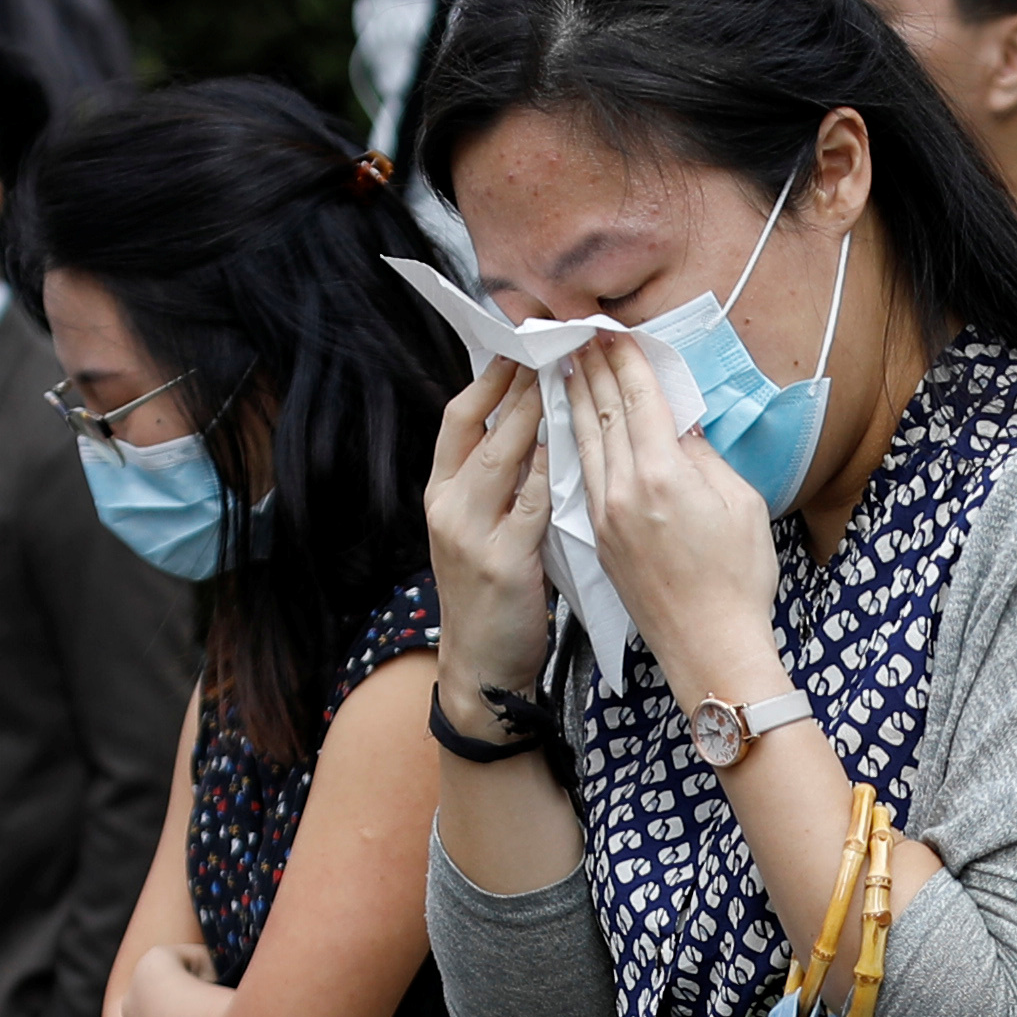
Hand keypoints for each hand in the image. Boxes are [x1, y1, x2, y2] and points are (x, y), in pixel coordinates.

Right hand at [423, 364, 555, 699]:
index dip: (488, 379)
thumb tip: (536, 430)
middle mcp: (447, 507)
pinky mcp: (504, 562)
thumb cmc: (493, 600)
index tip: (519, 347)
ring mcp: (471, 534)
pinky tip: (576, 442)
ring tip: (567, 378)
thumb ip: (498, 486)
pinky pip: (532, 502)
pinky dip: (553, 469)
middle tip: (551, 347)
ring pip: (504, 456)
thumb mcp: (479, 533)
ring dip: (537, 414)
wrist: (484, 669)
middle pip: (479, 426)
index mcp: (440, 494)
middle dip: (516, 384)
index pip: (458, 418)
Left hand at [560, 332, 782, 703]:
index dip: (626, 359)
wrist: (710, 648)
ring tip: (566, 367)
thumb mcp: (741, 505)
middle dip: (593, 368)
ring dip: (574, 400)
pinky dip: (574, 441)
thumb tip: (681, 428)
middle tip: (581, 333)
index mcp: (663, 475)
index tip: (614, 329)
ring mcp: (606, 516)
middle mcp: (625, 490)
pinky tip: (569, 426)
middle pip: (602, 413)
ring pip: (583, 443)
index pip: (638, 399)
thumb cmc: (738, 580)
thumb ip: (706, 458)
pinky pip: (581, 476)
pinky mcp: (599, 540)